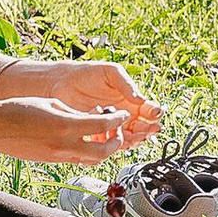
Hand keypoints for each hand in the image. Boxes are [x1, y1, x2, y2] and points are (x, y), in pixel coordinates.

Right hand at [0, 93, 145, 160]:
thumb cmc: (18, 109)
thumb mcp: (51, 103)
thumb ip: (74, 112)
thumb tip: (90, 118)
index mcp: (66, 126)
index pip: (103, 126)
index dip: (117, 120)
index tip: (123, 113)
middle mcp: (65, 145)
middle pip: (104, 152)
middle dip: (116, 142)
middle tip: (116, 130)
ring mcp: (58, 157)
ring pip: (91, 159)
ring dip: (102, 150)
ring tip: (101, 136)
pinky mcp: (51, 162)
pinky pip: (77, 159)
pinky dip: (86, 152)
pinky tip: (83, 140)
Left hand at [45, 59, 160, 145]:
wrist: (63, 83)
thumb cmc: (87, 74)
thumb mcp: (111, 73)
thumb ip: (127, 84)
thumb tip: (141, 99)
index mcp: (131, 99)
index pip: (149, 111)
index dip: (155, 114)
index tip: (154, 115)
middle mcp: (124, 114)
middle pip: (143, 128)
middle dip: (146, 129)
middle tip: (145, 128)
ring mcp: (112, 125)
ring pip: (129, 138)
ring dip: (132, 138)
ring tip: (129, 133)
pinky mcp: (98, 133)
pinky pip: (110, 143)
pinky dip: (113, 142)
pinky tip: (110, 135)